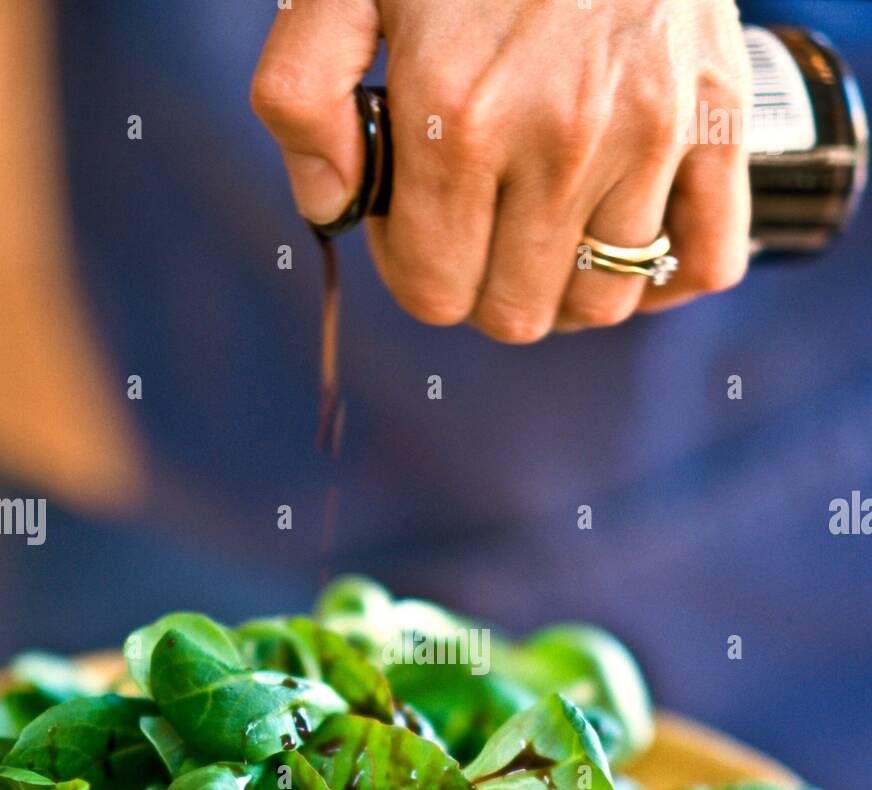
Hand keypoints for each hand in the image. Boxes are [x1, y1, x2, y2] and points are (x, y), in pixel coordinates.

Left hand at [252, 0, 751, 340]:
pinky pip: (705, 259)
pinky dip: (665, 274)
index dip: (414, 269)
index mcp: (461, 119)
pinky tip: (626, 240)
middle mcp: (559, 141)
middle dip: (481, 285)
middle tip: (475, 221)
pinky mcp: (716, 117)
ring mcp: (649, 134)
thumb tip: (330, 208)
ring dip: (563, 285)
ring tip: (543, 225)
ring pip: (600, 301)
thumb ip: (303, 95)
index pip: (433, 290)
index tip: (416, 219)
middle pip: (515, 313)